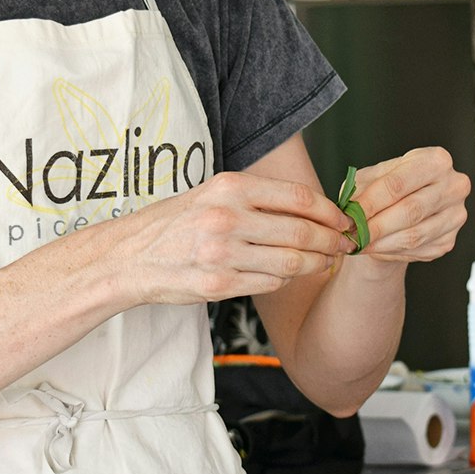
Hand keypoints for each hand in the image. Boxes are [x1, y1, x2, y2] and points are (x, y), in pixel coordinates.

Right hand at [119, 171, 354, 304]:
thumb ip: (256, 198)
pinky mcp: (218, 286)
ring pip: (291, 263)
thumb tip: (311, 207)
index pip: (298, 197)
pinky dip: (286, 281)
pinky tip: (288, 276)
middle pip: (301, 231)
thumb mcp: (212, 194)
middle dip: (331, 240)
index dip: (330, 210)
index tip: (344, 219)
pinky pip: (269, 284)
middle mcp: (227, 218)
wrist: (130, 257)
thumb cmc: (176, 224)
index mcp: (229, 187)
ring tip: (325, 262)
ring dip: (316, 264)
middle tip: (344, 244)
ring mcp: (222, 254)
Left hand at [351, 148, 470, 263]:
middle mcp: (454, 186)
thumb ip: (360, 191)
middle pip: (410, 211)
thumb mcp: (371, 179)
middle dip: (375, 226)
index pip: (398, 184)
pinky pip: (417, 250)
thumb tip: (347, 213)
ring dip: (381, 243)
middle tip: (351, 236)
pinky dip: (391, 252)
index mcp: (435, 160)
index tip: (348, 218)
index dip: (370, 203)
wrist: (404, 208)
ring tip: (358, 244)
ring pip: (414, 235)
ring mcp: (455, 215)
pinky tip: (376, 248)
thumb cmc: (387, 187)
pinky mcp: (449, 241)